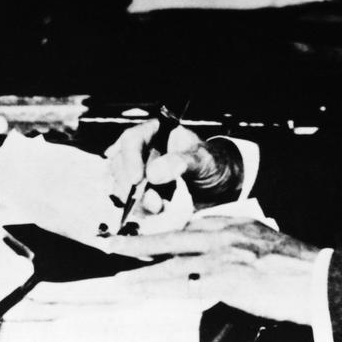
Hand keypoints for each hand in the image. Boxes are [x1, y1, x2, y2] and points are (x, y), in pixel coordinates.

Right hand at [104, 122, 241, 210]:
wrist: (221, 184)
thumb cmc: (214, 164)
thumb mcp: (203, 161)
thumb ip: (181, 163)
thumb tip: (153, 173)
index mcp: (158, 131)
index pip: (132, 139)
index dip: (130, 158)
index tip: (138, 179)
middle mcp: (144, 148)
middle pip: (120, 162)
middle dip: (130, 184)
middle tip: (151, 201)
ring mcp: (141, 169)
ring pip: (120, 182)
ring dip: (133, 199)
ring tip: (158, 207)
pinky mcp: (142, 189)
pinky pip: (128, 199)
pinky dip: (137, 208)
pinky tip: (155, 210)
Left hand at [107, 216, 319, 323]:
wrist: (317, 280)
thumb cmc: (297, 268)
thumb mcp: (265, 242)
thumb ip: (239, 246)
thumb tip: (220, 261)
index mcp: (235, 223)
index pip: (193, 227)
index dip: (166, 238)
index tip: (148, 245)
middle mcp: (225, 235)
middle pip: (172, 238)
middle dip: (139, 243)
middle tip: (113, 244)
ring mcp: (222, 257)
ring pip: (170, 262)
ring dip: (139, 269)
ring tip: (116, 276)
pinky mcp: (224, 280)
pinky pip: (182, 286)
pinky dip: (157, 289)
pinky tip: (140, 292)